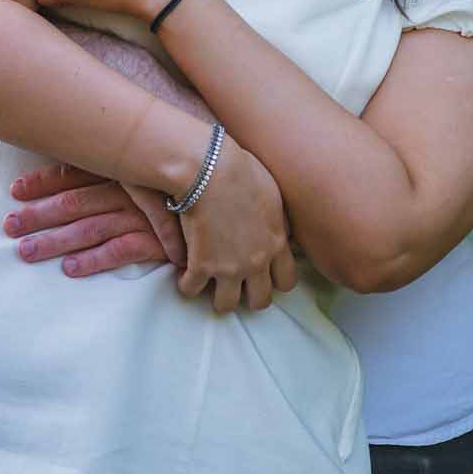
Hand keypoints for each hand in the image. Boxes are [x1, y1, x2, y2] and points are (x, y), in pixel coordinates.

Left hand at [6, 163, 185, 273]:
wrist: (233, 202)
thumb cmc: (190, 186)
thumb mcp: (153, 171)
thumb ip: (123, 168)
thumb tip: (90, 171)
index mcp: (124, 171)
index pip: (76, 174)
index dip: (44, 181)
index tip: (16, 189)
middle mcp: (127, 192)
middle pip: (73, 203)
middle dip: (38, 214)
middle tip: (8, 225)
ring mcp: (141, 217)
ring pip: (87, 228)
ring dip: (54, 240)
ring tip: (25, 251)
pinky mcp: (156, 242)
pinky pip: (118, 252)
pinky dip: (93, 260)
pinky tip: (70, 269)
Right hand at [177, 135, 299, 314]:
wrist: (210, 169)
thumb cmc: (241, 171)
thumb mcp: (273, 193)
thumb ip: (279, 220)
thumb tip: (283, 231)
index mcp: (276, 243)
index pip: (287, 281)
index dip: (275, 282)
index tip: (263, 274)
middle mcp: (256, 262)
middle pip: (260, 300)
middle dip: (249, 296)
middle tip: (237, 284)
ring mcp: (229, 267)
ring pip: (226, 304)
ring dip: (218, 297)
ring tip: (209, 285)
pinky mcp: (201, 265)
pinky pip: (192, 290)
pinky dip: (187, 285)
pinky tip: (185, 276)